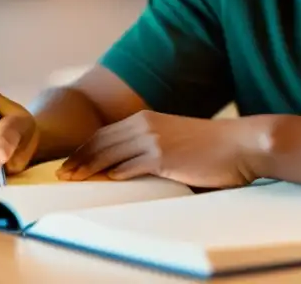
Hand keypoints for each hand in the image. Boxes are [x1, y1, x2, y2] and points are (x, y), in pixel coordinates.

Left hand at [57, 111, 268, 188]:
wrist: (240, 145)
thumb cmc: (212, 148)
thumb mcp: (175, 141)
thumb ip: (151, 149)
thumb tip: (129, 168)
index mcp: (147, 118)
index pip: (104, 134)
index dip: (83, 149)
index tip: (69, 163)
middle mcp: (145, 124)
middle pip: (100, 142)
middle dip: (77, 158)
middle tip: (60, 174)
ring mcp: (153, 139)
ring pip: (109, 154)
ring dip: (87, 168)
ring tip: (71, 180)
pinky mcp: (162, 157)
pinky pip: (128, 167)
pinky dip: (111, 174)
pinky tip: (101, 182)